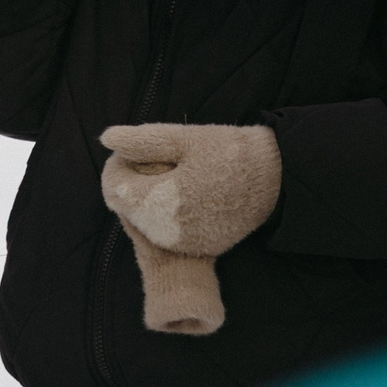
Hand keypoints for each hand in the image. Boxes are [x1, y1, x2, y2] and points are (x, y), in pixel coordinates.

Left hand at [98, 123, 281, 256]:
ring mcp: (184, 243)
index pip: (114, 187)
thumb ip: (143, 140)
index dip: (119, 165)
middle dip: (134, 181)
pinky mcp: (202, 248)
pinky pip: (170, 232)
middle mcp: (166, 230)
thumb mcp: (185, 138)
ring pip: (147, 220)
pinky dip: (170, 213)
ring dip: (151, 198)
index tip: (137, 150)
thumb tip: (107, 139)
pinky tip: (190, 192)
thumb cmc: (232, 153)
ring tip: (176, 173)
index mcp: (157, 201)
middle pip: (128, 205)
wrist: (279, 179)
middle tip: (160, 159)